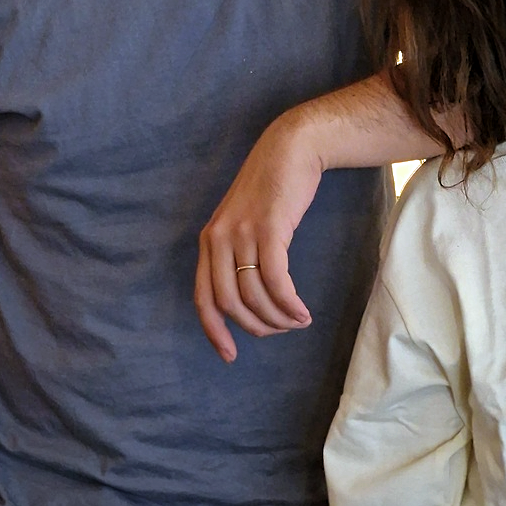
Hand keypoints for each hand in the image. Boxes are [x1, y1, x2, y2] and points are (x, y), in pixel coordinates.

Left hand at [196, 113, 320, 361]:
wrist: (290, 149)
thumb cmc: (271, 188)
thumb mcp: (243, 221)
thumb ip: (237, 253)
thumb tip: (248, 299)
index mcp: (208, 241)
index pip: (203, 299)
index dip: (214, 332)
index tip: (230, 356)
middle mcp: (218, 239)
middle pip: (230, 303)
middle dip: (256, 327)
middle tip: (279, 332)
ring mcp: (242, 234)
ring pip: (255, 295)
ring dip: (279, 318)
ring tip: (298, 322)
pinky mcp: (268, 229)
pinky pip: (277, 281)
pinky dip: (289, 304)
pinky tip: (303, 312)